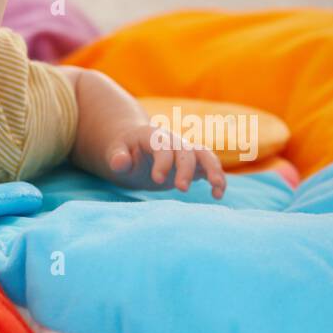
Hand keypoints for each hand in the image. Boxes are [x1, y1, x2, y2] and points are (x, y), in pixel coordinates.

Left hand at [105, 123, 226, 199]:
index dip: (162, 162)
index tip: (157, 180)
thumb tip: (119, 162)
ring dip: (213, 169)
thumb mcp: (115, 153)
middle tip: (181, 189)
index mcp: (153, 136)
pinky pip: (210, 166)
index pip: (162, 147)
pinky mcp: (194, 163)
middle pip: (185, 151)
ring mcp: (185, 151)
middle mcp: (173, 141)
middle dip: (186, 169)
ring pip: (205, 155)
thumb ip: (117, 157)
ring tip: (217, 188)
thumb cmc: (123, 152)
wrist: (134, 148)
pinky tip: (218, 195)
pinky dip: (217, 178)